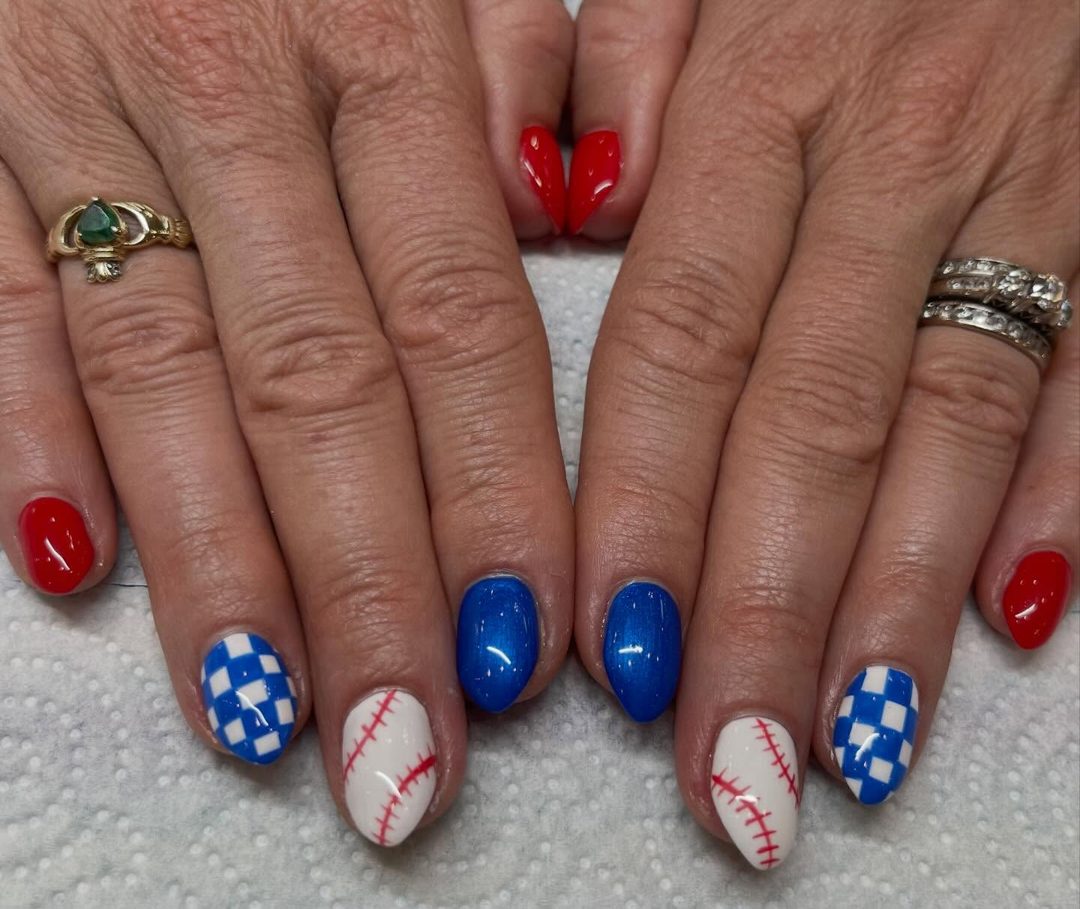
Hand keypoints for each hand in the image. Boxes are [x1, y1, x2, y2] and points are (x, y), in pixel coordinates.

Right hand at [0, 0, 575, 844]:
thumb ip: (513, 63)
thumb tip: (567, 214)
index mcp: (380, 40)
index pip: (459, 321)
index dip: (493, 497)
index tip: (523, 643)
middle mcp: (233, 91)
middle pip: (317, 384)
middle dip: (365, 582)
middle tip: (406, 743)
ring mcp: (80, 116)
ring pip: (158, 377)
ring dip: (215, 561)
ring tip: (266, 712)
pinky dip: (27, 438)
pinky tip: (77, 568)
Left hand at [569, 0, 1077, 867]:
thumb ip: (612, 64)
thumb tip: (569, 208)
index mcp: (764, 89)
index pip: (677, 341)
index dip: (641, 508)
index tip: (617, 647)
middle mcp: (893, 153)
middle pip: (809, 419)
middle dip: (764, 606)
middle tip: (727, 755)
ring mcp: (1025, 186)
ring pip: (951, 425)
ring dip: (895, 599)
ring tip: (850, 741)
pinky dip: (1057, 499)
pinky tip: (1008, 620)